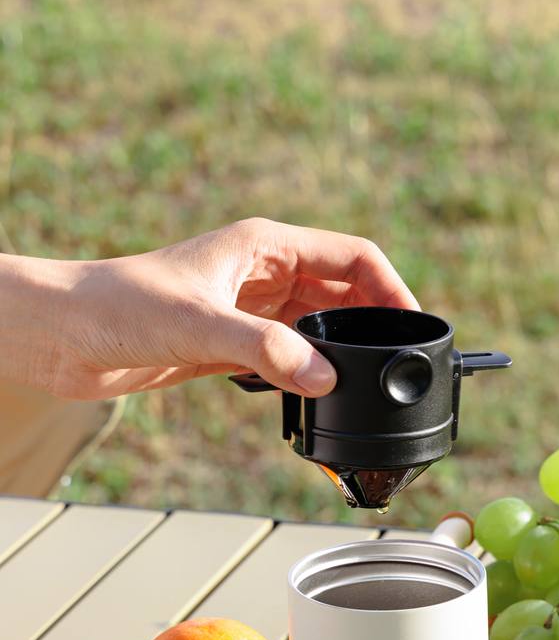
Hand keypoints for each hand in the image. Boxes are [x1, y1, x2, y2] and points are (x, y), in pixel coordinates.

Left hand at [0, 218, 418, 398]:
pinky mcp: (234, 343)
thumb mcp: (199, 323)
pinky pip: (291, 354)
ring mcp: (251, 310)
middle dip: (375, 322)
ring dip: (344, 350)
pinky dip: (312, 371)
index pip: (352, 256)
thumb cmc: (117, 305)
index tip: (413, 323)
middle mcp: (264, 274)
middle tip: (398, 362)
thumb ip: (266, 349)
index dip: (391, 287)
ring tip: (367, 382)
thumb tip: (325, 380)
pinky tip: (319, 393)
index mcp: (265, 246)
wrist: (63, 336)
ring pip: (320, 325)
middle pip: (344, 291)